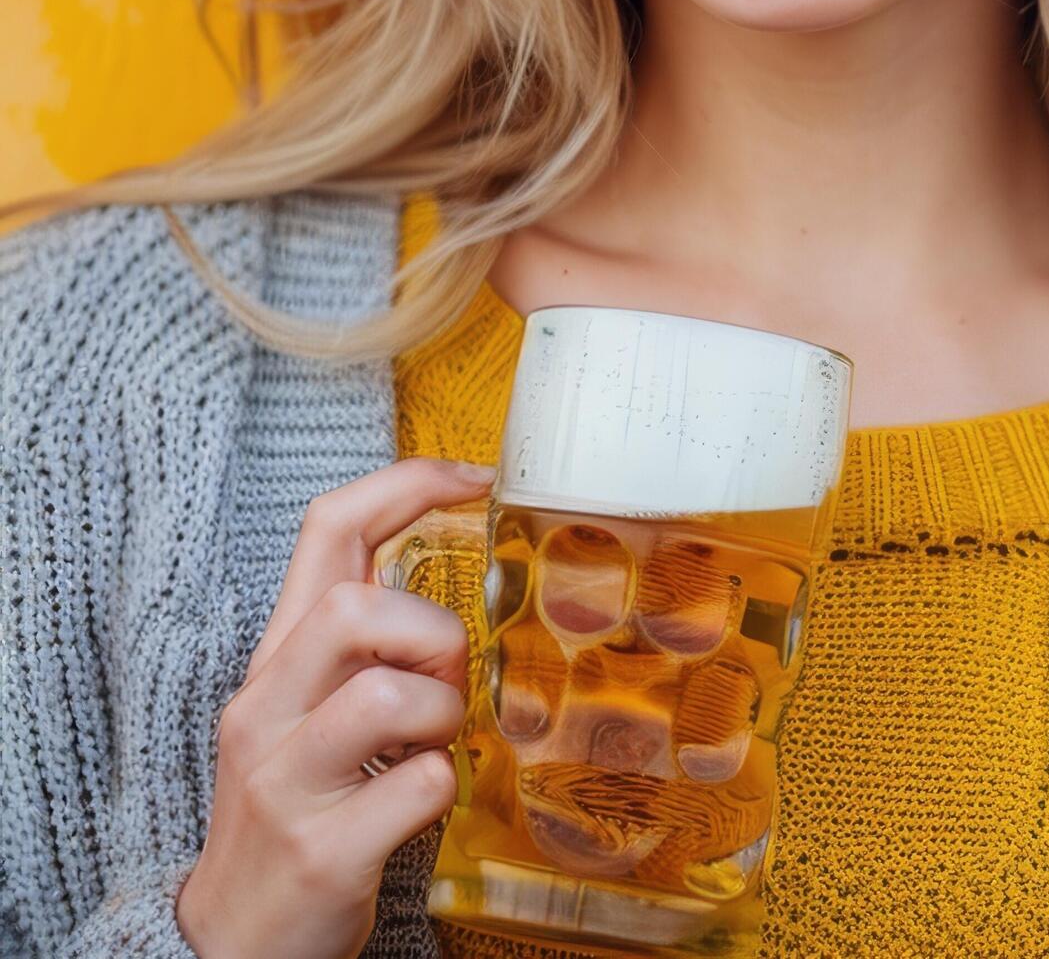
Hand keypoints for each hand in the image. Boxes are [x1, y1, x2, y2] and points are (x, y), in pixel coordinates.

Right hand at [175, 456, 492, 958]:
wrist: (232, 941)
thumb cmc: (301, 811)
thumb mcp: (314, 714)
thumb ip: (368, 650)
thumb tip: (462, 591)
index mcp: (274, 665)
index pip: (325, 532)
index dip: (406, 484)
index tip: (476, 476)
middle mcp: (267, 711)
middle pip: (352, 604)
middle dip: (429, 631)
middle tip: (442, 682)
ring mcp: (287, 781)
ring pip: (388, 694)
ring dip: (442, 716)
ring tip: (431, 750)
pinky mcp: (323, 849)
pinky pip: (421, 786)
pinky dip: (444, 790)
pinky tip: (420, 805)